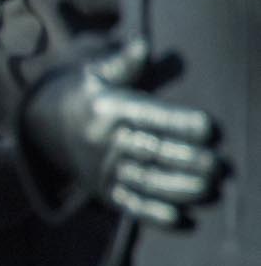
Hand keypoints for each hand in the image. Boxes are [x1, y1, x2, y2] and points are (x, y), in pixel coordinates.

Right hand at [22, 39, 222, 226]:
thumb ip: (124, 64)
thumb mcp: (98, 74)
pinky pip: (130, 205)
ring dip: (178, 189)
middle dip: (187, 160)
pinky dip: (153, 215)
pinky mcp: (104, 190)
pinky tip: (182, 220)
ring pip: (145, 181)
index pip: (148, 116)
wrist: (45, 125)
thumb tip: (142, 45)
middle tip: (219, 165)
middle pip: (151, 151)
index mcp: (109, 109)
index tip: (209, 127)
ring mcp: (104, 168)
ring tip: (209, 190)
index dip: (179, 123)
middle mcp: (104, 141)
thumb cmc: (90, 95)